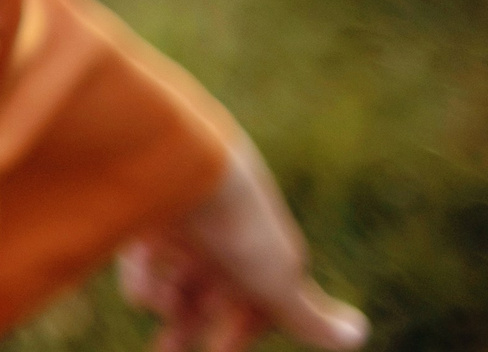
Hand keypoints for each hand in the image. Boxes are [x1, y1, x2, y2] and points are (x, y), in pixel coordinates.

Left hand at [116, 139, 367, 351]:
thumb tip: (359, 334)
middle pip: (210, 290)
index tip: (221, 351)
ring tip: (157, 322)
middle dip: (192, 325)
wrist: (188, 168)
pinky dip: (142, 278)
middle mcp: (226, 238)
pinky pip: (142, 256)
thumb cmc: (240, 230)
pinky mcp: (147, 214)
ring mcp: (186, 225)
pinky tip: (143, 294)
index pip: (256, 298)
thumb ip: (309, 316)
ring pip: (175, 276)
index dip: (242, 328)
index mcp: (264, 252)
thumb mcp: (277, 281)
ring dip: (168, 306)